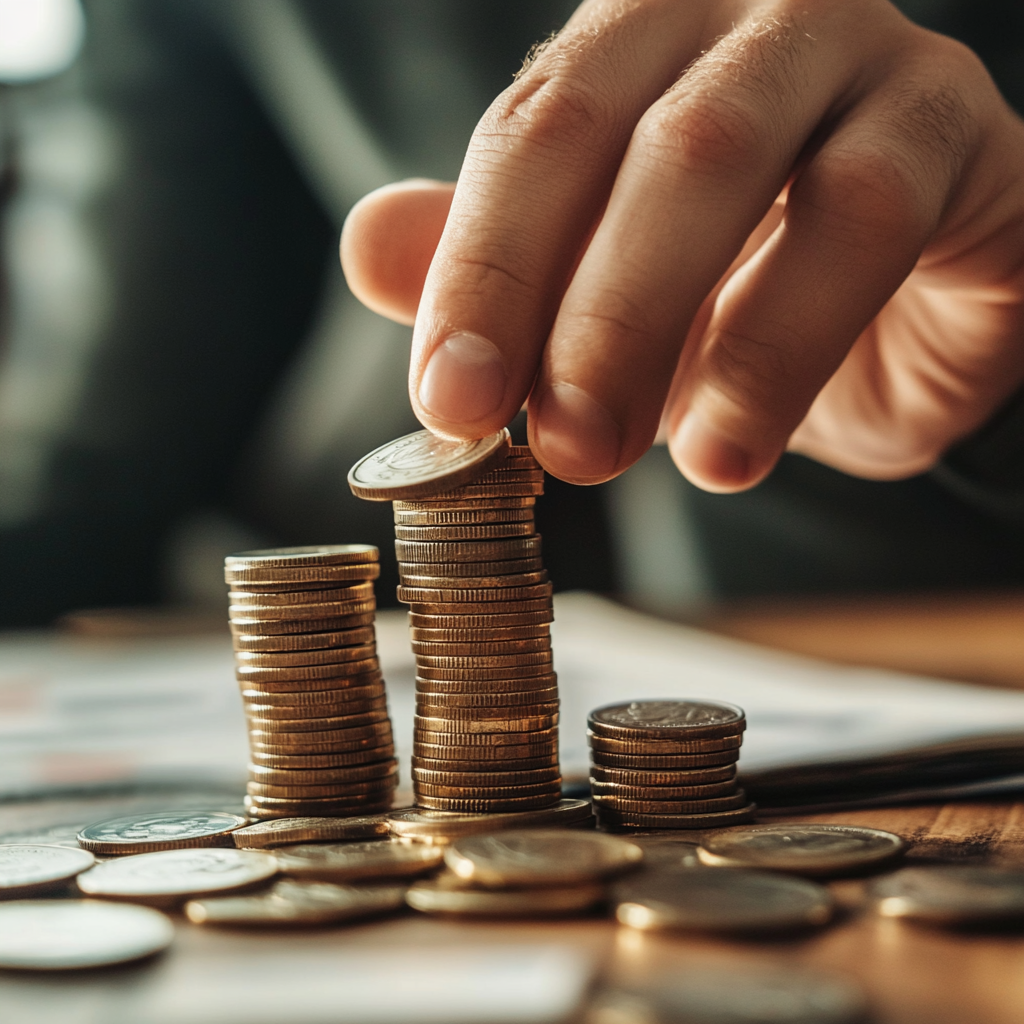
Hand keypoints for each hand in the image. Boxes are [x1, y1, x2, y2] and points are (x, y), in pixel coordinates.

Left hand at [340, 0, 1023, 491]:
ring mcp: (861, 57)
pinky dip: (783, 342)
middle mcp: (742, 19)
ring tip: (620, 457)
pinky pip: (868, 217)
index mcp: (638, 40)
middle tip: (549, 445)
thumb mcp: (595, 295)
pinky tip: (732, 447)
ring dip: (663, 330)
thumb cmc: (732, 291)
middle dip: (572, 310)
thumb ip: (490, 266)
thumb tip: (366, 250)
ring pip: (735, 163)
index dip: (479, 272)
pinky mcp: (954, 130)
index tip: (447, 404)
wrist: (898, 313)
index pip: (531, 134)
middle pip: (628, 138)